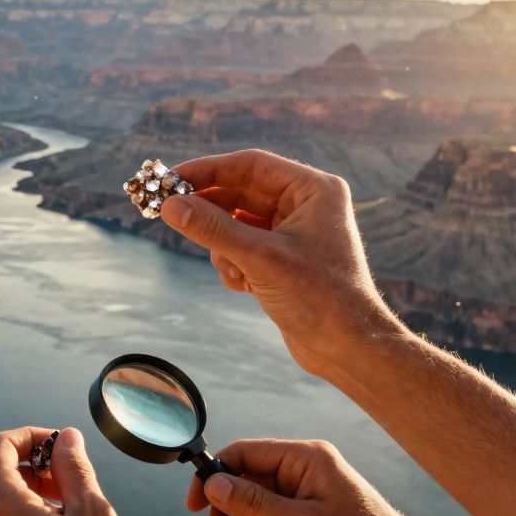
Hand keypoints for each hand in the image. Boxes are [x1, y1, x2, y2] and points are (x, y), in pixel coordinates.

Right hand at [162, 150, 399, 374]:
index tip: (168, 179)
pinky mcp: (282, 261)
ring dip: (223, 247)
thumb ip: (213, 229)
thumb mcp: (259, 258)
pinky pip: (242, 249)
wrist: (348, 349)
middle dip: (208, 211)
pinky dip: (233, 265)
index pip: (249, 166)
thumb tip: (169, 206)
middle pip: (239, 194)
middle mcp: (304, 206)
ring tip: (235, 271)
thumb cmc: (319, 298)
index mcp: (312, 190)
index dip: (206, 170)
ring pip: (235, 224)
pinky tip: (244, 286)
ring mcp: (292, 234)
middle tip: (167, 214)